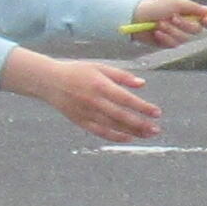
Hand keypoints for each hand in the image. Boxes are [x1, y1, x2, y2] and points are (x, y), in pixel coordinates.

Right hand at [7, 49, 160, 144]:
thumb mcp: (100, 67)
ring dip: (132, 132)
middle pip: (121, 116)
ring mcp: (86, 113)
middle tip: (156, 129)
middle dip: (140, 124)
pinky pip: (99, 132)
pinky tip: (128, 138)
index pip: (126, 99)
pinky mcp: (80, 121)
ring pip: (112, 126)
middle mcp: (93, 101)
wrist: (49, 81)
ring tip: (148, 135)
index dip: (142, 107)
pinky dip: (114, 136)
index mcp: (100, 85)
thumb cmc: (77, 71)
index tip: (157, 113)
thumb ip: (122, 76)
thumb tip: (142, 84)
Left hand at [129, 0, 206, 50]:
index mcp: (185, 12)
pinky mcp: (166, 44)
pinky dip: (164, 38)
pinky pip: (173, 45)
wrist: (134, 18)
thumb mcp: (174, 3)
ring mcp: (175, 35)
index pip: (204, 19)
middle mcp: (182, 24)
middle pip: (196, 30)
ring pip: (184, 38)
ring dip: (171, 31)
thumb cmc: (153, 7)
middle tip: (172, 18)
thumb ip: (193, 7)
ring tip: (159, 25)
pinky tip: (156, 33)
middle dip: (184, 24)